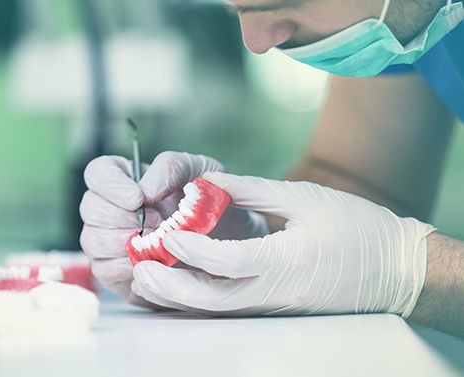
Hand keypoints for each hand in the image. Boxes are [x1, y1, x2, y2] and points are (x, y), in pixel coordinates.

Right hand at [79, 153, 267, 306]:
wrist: (227, 241)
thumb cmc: (210, 202)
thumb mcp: (199, 171)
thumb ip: (171, 168)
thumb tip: (145, 190)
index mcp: (127, 179)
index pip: (98, 172)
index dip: (111, 185)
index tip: (137, 198)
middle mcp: (112, 208)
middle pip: (90, 207)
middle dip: (121, 218)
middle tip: (157, 224)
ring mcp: (110, 241)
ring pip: (92, 239)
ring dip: (124, 242)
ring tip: (158, 243)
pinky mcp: (117, 272)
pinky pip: (103, 270)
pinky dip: (124, 267)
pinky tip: (149, 263)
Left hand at [132, 172, 434, 316]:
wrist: (394, 269)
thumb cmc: (356, 229)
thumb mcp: (304, 198)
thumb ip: (252, 191)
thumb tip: (209, 183)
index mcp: (286, 262)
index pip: (228, 261)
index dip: (193, 248)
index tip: (167, 233)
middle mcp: (275, 292)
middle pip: (212, 300)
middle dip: (171, 287)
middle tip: (139, 268)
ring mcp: (274, 304)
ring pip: (216, 308)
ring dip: (179, 295)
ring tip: (148, 277)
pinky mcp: (275, 306)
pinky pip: (229, 306)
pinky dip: (200, 296)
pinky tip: (181, 282)